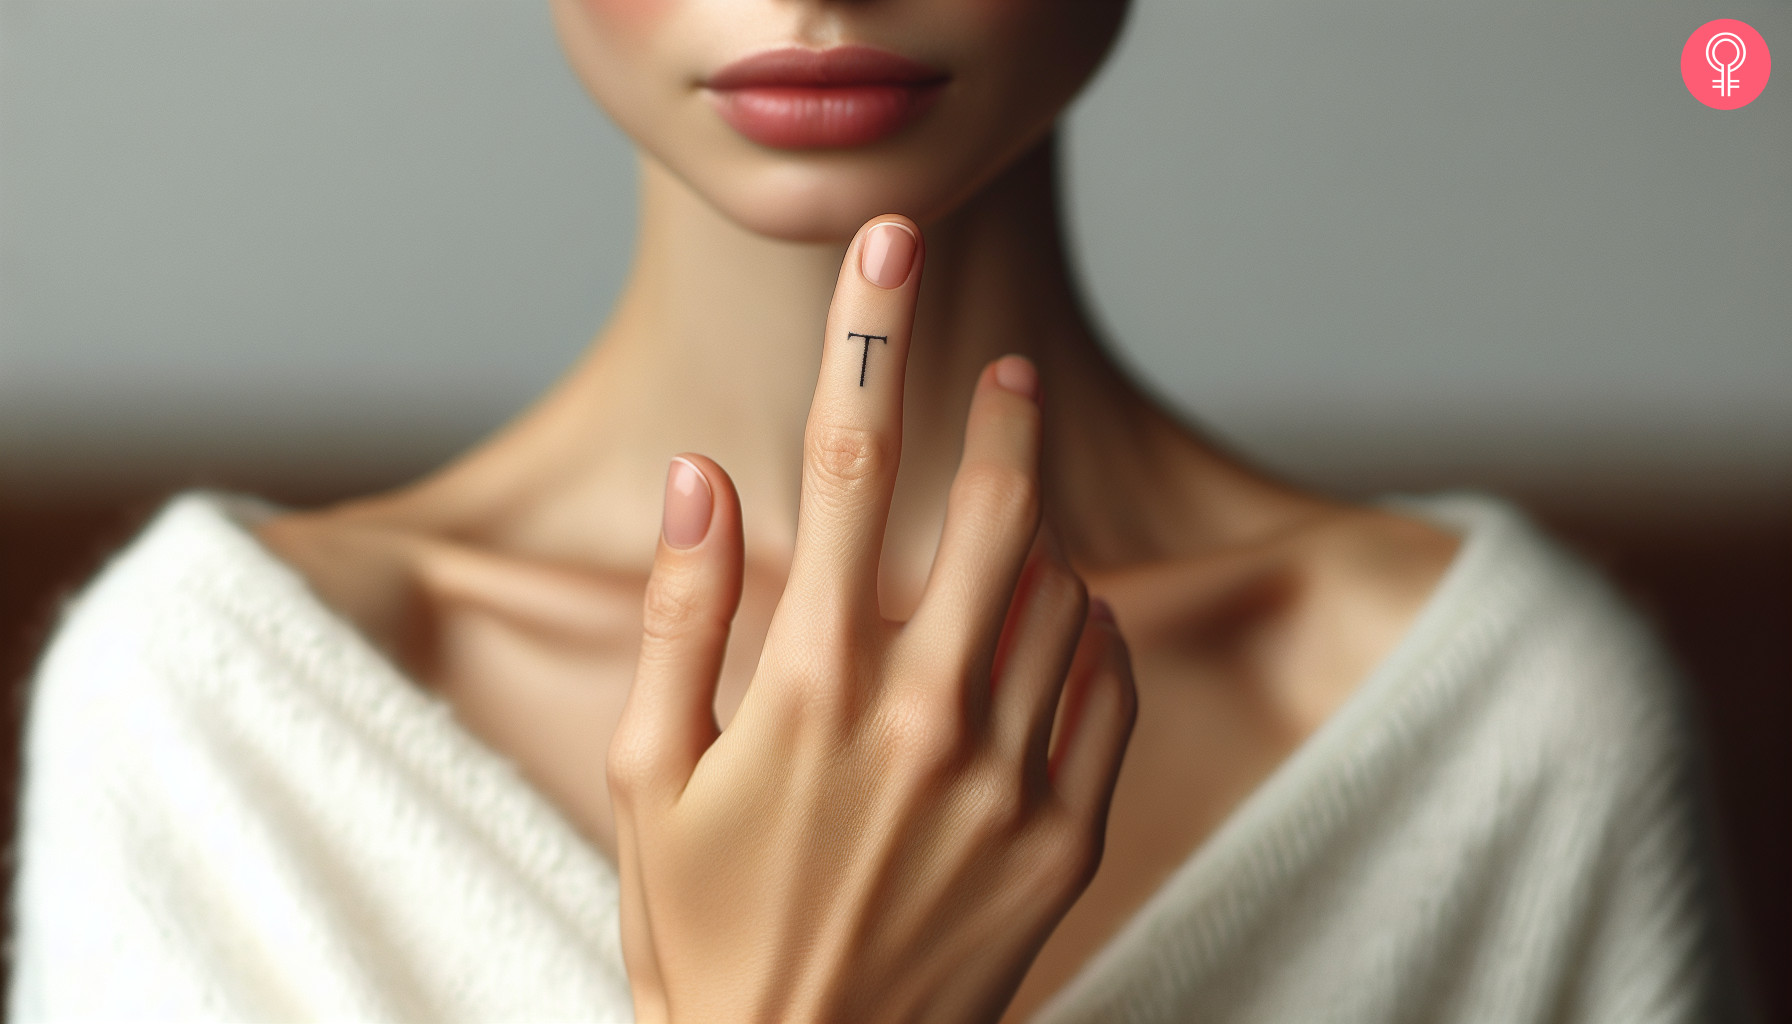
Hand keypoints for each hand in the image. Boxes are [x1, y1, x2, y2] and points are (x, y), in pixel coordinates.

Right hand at [608, 214, 1138, 1023]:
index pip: (843, 468)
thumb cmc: (701, 929)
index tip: (893, 251)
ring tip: (1012, 534)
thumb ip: (680, 615)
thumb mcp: (644, 777)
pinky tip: (1052, 630)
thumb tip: (701, 477)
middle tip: (1012, 376)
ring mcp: (1005, 782)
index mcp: (805, 689)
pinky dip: (1088, 636)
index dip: (870, 340)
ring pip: (1062, 598)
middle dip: (1006, 421)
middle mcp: (919, 720)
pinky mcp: (1062, 840)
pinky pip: (1106, 693)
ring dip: (1041, 538)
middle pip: (994, 515)